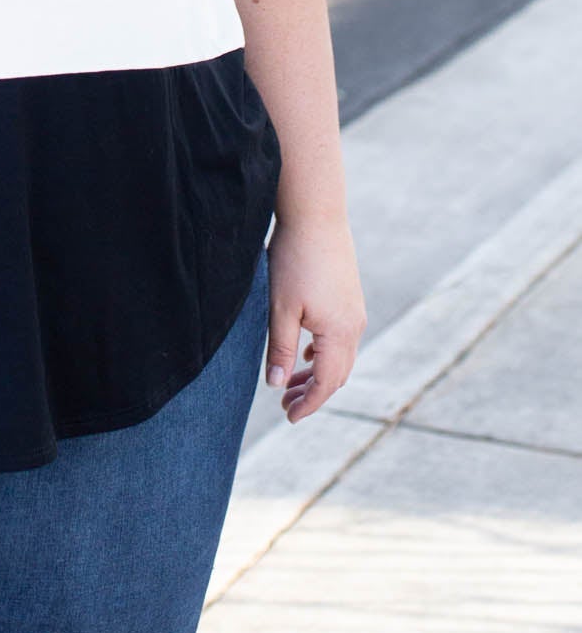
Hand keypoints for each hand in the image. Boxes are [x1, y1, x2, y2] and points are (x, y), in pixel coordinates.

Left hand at [265, 219, 366, 423]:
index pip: (326, 383)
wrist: (315, 215)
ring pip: (340, 357)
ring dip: (317, 374)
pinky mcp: (349, 298)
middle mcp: (354, 325)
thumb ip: (279, 350)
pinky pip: (341, 338)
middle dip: (313, 393)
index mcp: (339, 333)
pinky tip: (304, 354)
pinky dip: (323, 354)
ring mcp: (354, 311)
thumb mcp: (279, 309)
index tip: (288, 417)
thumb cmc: (293, 259)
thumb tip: (277, 387)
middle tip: (285, 405)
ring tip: (291, 384)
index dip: (308, 404)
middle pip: (337, 374)